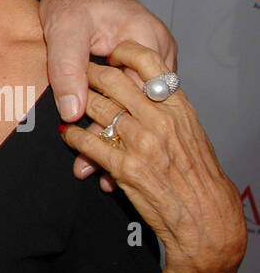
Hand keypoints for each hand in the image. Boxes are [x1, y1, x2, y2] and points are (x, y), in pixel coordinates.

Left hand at [38, 0, 176, 186]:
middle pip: (139, 107)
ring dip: (114, 136)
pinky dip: (112, 120)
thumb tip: (72, 112)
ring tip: (96, 171)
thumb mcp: (64, 31)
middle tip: (94, 173)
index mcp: (147, 41)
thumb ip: (69, 71)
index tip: (99, 160)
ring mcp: (150, 60)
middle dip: (116, 141)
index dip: (118, 130)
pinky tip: (97, 148)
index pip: (138, 97)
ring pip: (134, 107)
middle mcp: (157, 52)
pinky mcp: (136, 67)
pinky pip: (128, 99)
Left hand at [61, 41, 245, 272]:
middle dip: (89, 73)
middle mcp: (159, 120)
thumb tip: (146, 90)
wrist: (206, 221)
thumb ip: (167, 110)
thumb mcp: (190, 135)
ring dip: (77, 104)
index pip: (150, 62)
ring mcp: (141, 142)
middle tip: (77, 72)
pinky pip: (87, 143)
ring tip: (68, 102)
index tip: (109, 51)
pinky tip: (66, 134)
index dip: (123, 51)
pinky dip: (72, 136)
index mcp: (178, 108)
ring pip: (96, 109)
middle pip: (112, 81)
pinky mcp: (124, 167)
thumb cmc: (199, 180)